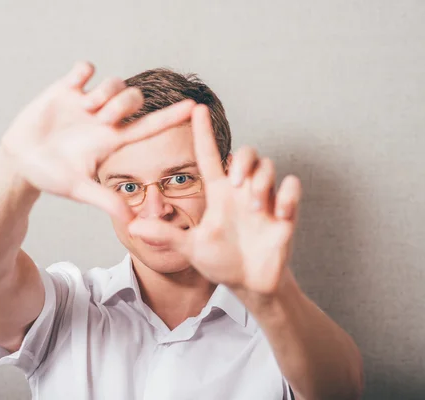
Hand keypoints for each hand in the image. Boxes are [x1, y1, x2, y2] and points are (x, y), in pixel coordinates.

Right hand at [1, 61, 194, 221]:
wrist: (20, 162)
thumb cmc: (50, 177)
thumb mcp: (78, 189)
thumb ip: (105, 201)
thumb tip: (132, 224)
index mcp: (112, 140)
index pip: (149, 126)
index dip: (171, 117)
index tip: (193, 107)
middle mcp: (104, 119)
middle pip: (134, 98)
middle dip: (124, 103)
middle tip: (101, 118)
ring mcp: (86, 102)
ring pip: (113, 82)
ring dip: (104, 92)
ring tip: (83, 108)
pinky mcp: (66, 89)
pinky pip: (85, 68)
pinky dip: (83, 72)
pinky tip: (74, 85)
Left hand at [128, 105, 301, 296]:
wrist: (250, 283)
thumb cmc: (220, 261)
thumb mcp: (191, 247)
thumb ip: (166, 235)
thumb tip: (132, 226)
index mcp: (218, 194)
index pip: (209, 156)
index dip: (203, 132)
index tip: (197, 108)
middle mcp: (240, 191)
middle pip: (245, 154)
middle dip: (243, 161)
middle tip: (235, 183)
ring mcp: (264, 200)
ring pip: (267, 166)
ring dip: (261, 180)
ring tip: (254, 207)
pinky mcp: (285, 213)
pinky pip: (292, 187)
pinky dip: (286, 195)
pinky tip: (278, 214)